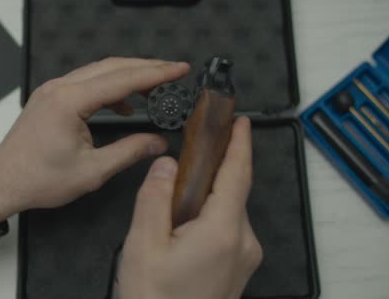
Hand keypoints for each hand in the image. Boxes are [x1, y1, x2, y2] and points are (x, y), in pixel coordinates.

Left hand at [0, 58, 189, 220]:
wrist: (2, 183)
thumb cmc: (38, 180)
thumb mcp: (92, 171)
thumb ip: (129, 152)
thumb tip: (158, 143)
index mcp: (69, 101)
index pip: (122, 79)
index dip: (155, 73)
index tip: (179, 69)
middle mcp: (59, 88)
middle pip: (112, 66)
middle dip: (146, 68)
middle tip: (174, 73)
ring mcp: (52, 90)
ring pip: (98, 72)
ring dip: (128, 76)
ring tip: (155, 89)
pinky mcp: (50, 98)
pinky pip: (86, 83)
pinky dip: (109, 89)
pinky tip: (124, 107)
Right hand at [118, 117, 261, 298]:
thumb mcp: (144, 244)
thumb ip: (155, 198)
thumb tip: (166, 164)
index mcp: (222, 230)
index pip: (237, 174)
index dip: (241, 143)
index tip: (241, 121)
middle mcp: (242, 242)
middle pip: (232, 191)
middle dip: (215, 168)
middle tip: (191, 152)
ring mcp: (244, 258)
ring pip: (228, 211)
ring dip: (208, 195)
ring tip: (176, 195)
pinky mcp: (237, 268)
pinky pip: (227, 229)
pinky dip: (210, 215)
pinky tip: (185, 222)